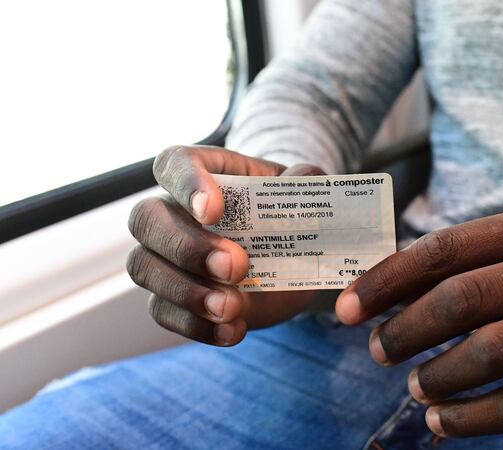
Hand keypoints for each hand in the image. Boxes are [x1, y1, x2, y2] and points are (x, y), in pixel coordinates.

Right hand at [127, 145, 324, 345]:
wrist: (294, 260)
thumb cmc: (291, 212)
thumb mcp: (306, 191)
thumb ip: (306, 179)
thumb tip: (304, 179)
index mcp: (205, 172)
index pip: (174, 163)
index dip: (185, 183)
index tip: (214, 211)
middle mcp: (173, 210)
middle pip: (146, 218)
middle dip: (186, 247)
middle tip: (236, 267)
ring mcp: (165, 255)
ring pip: (143, 267)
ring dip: (186, 292)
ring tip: (232, 307)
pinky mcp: (171, 297)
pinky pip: (162, 311)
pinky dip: (196, 326)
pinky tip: (234, 330)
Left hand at [335, 206, 502, 436]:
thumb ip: (461, 267)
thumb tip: (378, 294)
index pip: (446, 248)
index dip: (388, 280)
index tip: (347, 308)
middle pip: (464, 298)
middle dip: (405, 329)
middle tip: (378, 351)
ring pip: (489, 351)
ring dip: (437, 375)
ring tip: (416, 385)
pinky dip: (469, 417)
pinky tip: (443, 417)